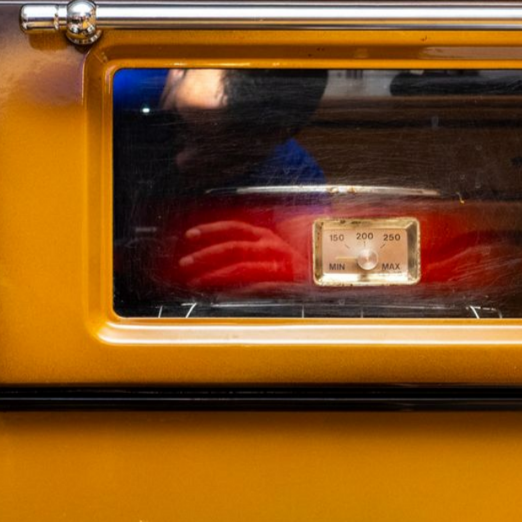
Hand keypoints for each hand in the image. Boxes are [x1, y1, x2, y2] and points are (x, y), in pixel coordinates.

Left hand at [171, 220, 305, 292]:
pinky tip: (222, 295)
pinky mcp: (287, 284)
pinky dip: (239, 289)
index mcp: (269, 236)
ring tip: (195, 282)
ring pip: (241, 266)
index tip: (190, 235)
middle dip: (205, 254)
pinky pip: (258, 286)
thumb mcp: (279, 247)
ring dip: (214, 274)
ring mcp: (281, 265)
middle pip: (232, 246)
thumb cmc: (308, 263)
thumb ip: (254, 248)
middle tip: (184, 263)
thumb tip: (222, 252)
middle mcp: (274, 247)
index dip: (211, 229)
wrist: (336, 273)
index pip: (234, 227)